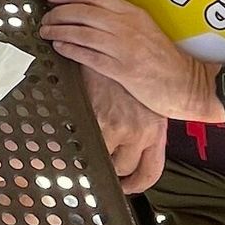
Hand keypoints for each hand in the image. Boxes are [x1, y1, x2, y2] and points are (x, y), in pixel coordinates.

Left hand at [40, 0, 220, 121]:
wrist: (188, 84)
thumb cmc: (164, 59)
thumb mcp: (145, 29)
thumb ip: (120, 21)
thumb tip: (87, 15)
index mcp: (134, 13)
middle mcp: (128, 27)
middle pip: (84, 12)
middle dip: (59, 12)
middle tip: (46, 16)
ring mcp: (125, 48)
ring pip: (83, 33)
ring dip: (59, 31)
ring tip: (46, 31)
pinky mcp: (123, 70)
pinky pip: (89, 57)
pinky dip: (71, 50)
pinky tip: (60, 47)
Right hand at [80, 68, 167, 193]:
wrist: (109, 39)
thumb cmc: (124, 67)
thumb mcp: (140, 97)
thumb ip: (137, 122)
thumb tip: (123, 143)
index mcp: (154, 127)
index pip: (150, 171)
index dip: (136, 184)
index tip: (124, 186)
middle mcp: (139, 130)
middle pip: (123, 169)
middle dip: (110, 170)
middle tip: (98, 164)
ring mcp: (116, 125)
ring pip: (101, 158)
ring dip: (90, 154)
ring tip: (81, 145)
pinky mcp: (94, 117)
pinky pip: (84, 144)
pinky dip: (75, 143)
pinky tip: (70, 135)